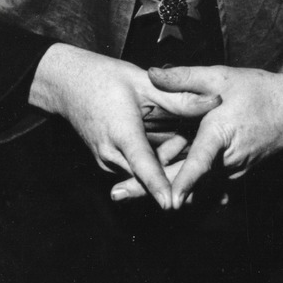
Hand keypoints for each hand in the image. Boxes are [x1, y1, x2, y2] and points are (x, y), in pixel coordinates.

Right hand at [28, 44, 220, 208]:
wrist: (67, 84)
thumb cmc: (104, 78)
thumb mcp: (143, 81)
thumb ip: (179, 97)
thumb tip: (214, 102)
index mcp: (121, 133)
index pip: (142, 165)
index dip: (157, 185)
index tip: (170, 204)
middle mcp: (111, 154)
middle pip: (148, 175)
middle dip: (175, 169)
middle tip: (198, 157)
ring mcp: (107, 161)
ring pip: (142, 174)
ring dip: (165, 164)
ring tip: (183, 142)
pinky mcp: (108, 162)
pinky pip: (134, 169)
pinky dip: (152, 163)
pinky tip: (169, 145)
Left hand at [110, 65, 282, 206]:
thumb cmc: (262, 92)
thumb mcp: (222, 76)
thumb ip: (185, 77)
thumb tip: (151, 73)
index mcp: (221, 134)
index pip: (200, 160)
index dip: (184, 180)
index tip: (169, 200)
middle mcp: (226, 159)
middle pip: (185, 180)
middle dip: (151, 189)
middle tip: (118, 195)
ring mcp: (231, 170)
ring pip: (194, 182)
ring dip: (164, 188)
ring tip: (127, 192)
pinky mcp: (233, 174)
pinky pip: (205, 181)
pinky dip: (184, 185)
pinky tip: (163, 190)